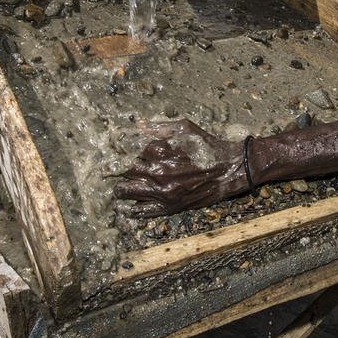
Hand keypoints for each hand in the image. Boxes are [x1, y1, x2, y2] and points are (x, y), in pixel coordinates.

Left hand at [112, 119, 249, 217]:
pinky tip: (126, 207)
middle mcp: (158, 172)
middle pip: (123, 170)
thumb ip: (158, 127)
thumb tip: (137, 126)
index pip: (127, 150)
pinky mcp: (169, 207)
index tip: (112, 150)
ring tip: (118, 187)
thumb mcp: (184, 128)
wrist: (229, 169)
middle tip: (108, 169)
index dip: (119, 150)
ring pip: (127, 191)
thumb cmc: (206, 146)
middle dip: (115, 168)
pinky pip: (142, 211)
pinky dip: (131, 210)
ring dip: (120, 188)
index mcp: (160, 150)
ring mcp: (162, 191)